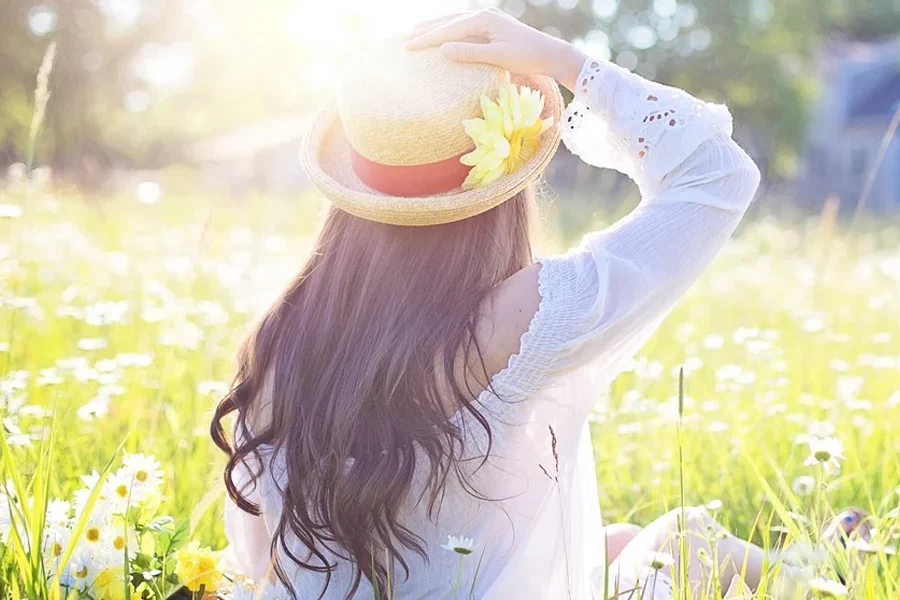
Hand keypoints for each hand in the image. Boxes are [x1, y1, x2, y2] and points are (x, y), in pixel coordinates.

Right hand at [404, 9, 586, 92]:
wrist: (550, 53)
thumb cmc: (527, 57)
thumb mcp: (498, 57)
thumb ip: (470, 53)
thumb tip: (442, 49)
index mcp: (483, 20)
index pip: (448, 29)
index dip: (427, 38)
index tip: (408, 46)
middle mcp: (484, 15)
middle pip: (448, 22)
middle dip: (425, 30)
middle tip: (404, 39)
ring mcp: (488, 20)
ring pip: (455, 23)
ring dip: (435, 28)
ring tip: (416, 34)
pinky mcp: (492, 27)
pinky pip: (464, 28)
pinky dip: (449, 31)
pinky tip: (442, 37)